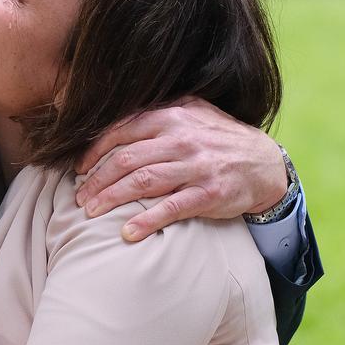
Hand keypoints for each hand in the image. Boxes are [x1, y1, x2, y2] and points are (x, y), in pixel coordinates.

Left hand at [74, 96, 285, 241]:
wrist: (264, 162)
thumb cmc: (218, 138)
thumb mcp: (192, 112)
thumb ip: (157, 113)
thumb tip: (114, 120)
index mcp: (172, 115)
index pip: (122, 130)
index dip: (95, 151)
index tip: (79, 168)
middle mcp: (181, 138)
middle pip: (126, 159)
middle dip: (97, 180)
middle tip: (80, 197)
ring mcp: (195, 166)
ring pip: (142, 182)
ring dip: (111, 199)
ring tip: (92, 212)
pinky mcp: (208, 194)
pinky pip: (170, 208)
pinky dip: (146, 222)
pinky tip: (128, 233)